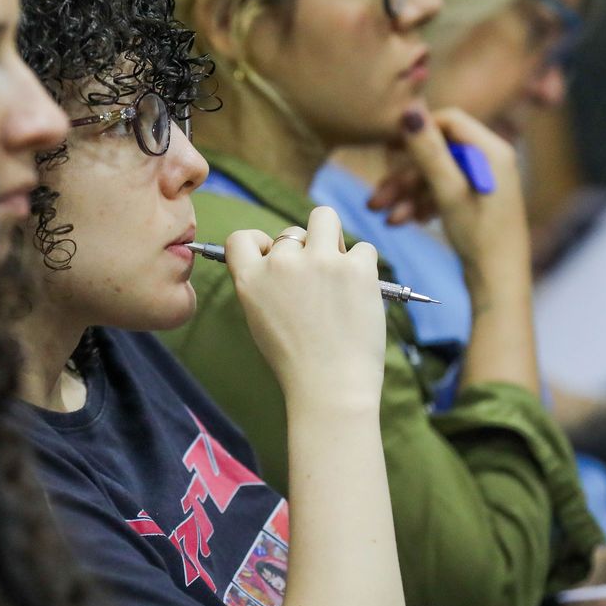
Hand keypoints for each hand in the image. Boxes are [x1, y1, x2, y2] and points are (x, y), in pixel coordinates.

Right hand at [225, 206, 384, 406]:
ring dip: (332, 238)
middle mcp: (281, 263)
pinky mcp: (355, 267)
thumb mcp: (260, 321)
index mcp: (251, 279)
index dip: (260, 243)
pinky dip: (364, 267)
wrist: (330, 387)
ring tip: (340, 271)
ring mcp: (319, 261)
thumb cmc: (296, 362)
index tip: (274, 258)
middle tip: (318, 285)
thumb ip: (265, 285)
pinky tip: (359, 294)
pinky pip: (363, 248)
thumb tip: (283, 257)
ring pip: (325, 218)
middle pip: (292, 231)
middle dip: (306, 250)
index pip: (241, 238)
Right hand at [370, 107, 529, 286]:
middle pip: (439, 152)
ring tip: (382, 215)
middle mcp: (491, 160)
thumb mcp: (448, 192)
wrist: (498, 282)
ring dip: (407, 194)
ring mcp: (484, 180)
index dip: (417, 131)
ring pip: (436, 175)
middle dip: (405, 176)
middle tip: (375, 198)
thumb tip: (409, 110)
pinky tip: (404, 221)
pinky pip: (443, 191)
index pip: (449, 120)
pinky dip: (422, 203)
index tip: (388, 149)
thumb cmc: (480, 237)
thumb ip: (429, 151)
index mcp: (492, 151)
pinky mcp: (477, 199)